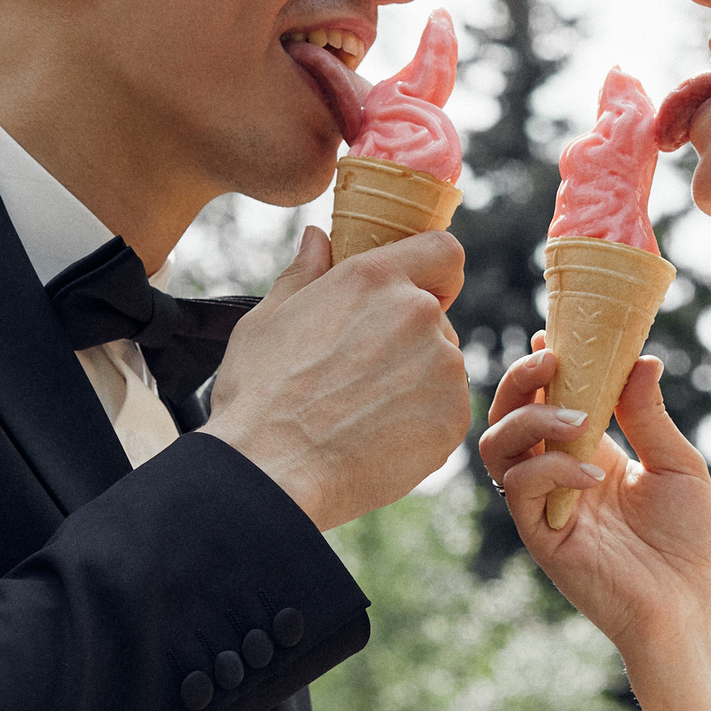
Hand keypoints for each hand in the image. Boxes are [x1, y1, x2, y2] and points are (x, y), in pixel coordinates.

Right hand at [208, 227, 469, 530]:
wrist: (272, 472)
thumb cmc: (258, 396)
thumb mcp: (267, 320)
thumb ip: (303, 274)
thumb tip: (317, 239)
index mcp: (374, 278)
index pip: (443, 252)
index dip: (435, 272)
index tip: (418, 295)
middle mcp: (417, 313)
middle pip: (435, 317)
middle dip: (408, 340)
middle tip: (359, 377)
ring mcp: (442, 366)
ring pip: (441, 366)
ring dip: (415, 382)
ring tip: (361, 414)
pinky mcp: (453, 416)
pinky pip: (445, 411)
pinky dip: (421, 423)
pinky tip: (376, 439)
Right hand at [479, 342, 710, 710]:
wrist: (691, 608)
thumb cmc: (691, 543)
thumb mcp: (678, 464)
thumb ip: (650, 414)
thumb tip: (643, 358)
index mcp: (588, 452)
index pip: (548, 398)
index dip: (542, 366)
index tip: (552, 335)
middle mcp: (557, 474)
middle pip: (509, 415)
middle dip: (520, 380)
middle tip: (549, 357)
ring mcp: (544, 504)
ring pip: (498, 447)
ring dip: (528, 417)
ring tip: (574, 413)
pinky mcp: (540, 536)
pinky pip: (519, 489)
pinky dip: (548, 468)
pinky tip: (590, 473)